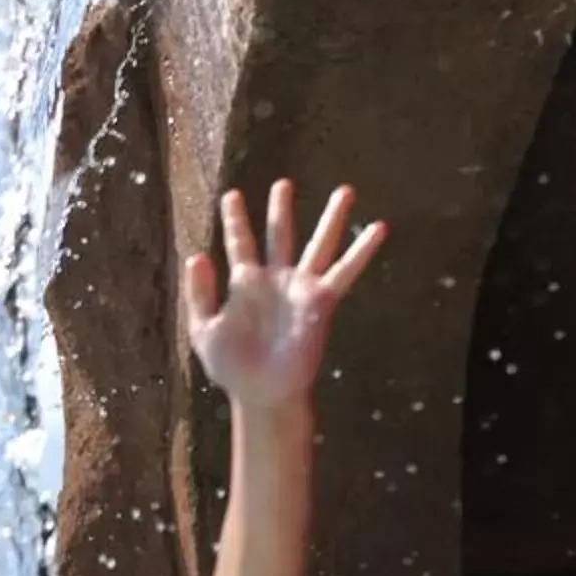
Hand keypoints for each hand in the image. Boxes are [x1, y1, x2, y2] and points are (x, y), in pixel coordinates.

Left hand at [186, 181, 386, 406]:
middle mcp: (275, 280)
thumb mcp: (204, 330)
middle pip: (280, 234)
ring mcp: (300, 288)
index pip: (240, 243)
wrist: (260, 391)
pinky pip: (345, 271)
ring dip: (332, 218)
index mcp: (245, 284)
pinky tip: (378, 228)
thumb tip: (196, 255)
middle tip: (283, 183)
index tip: (232, 195)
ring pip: (319, 244)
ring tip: (346, 190)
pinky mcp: (320, 301)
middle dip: (281, 210)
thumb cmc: (231, 367)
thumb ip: (199, 294)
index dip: (235, 220)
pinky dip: (362, 250)